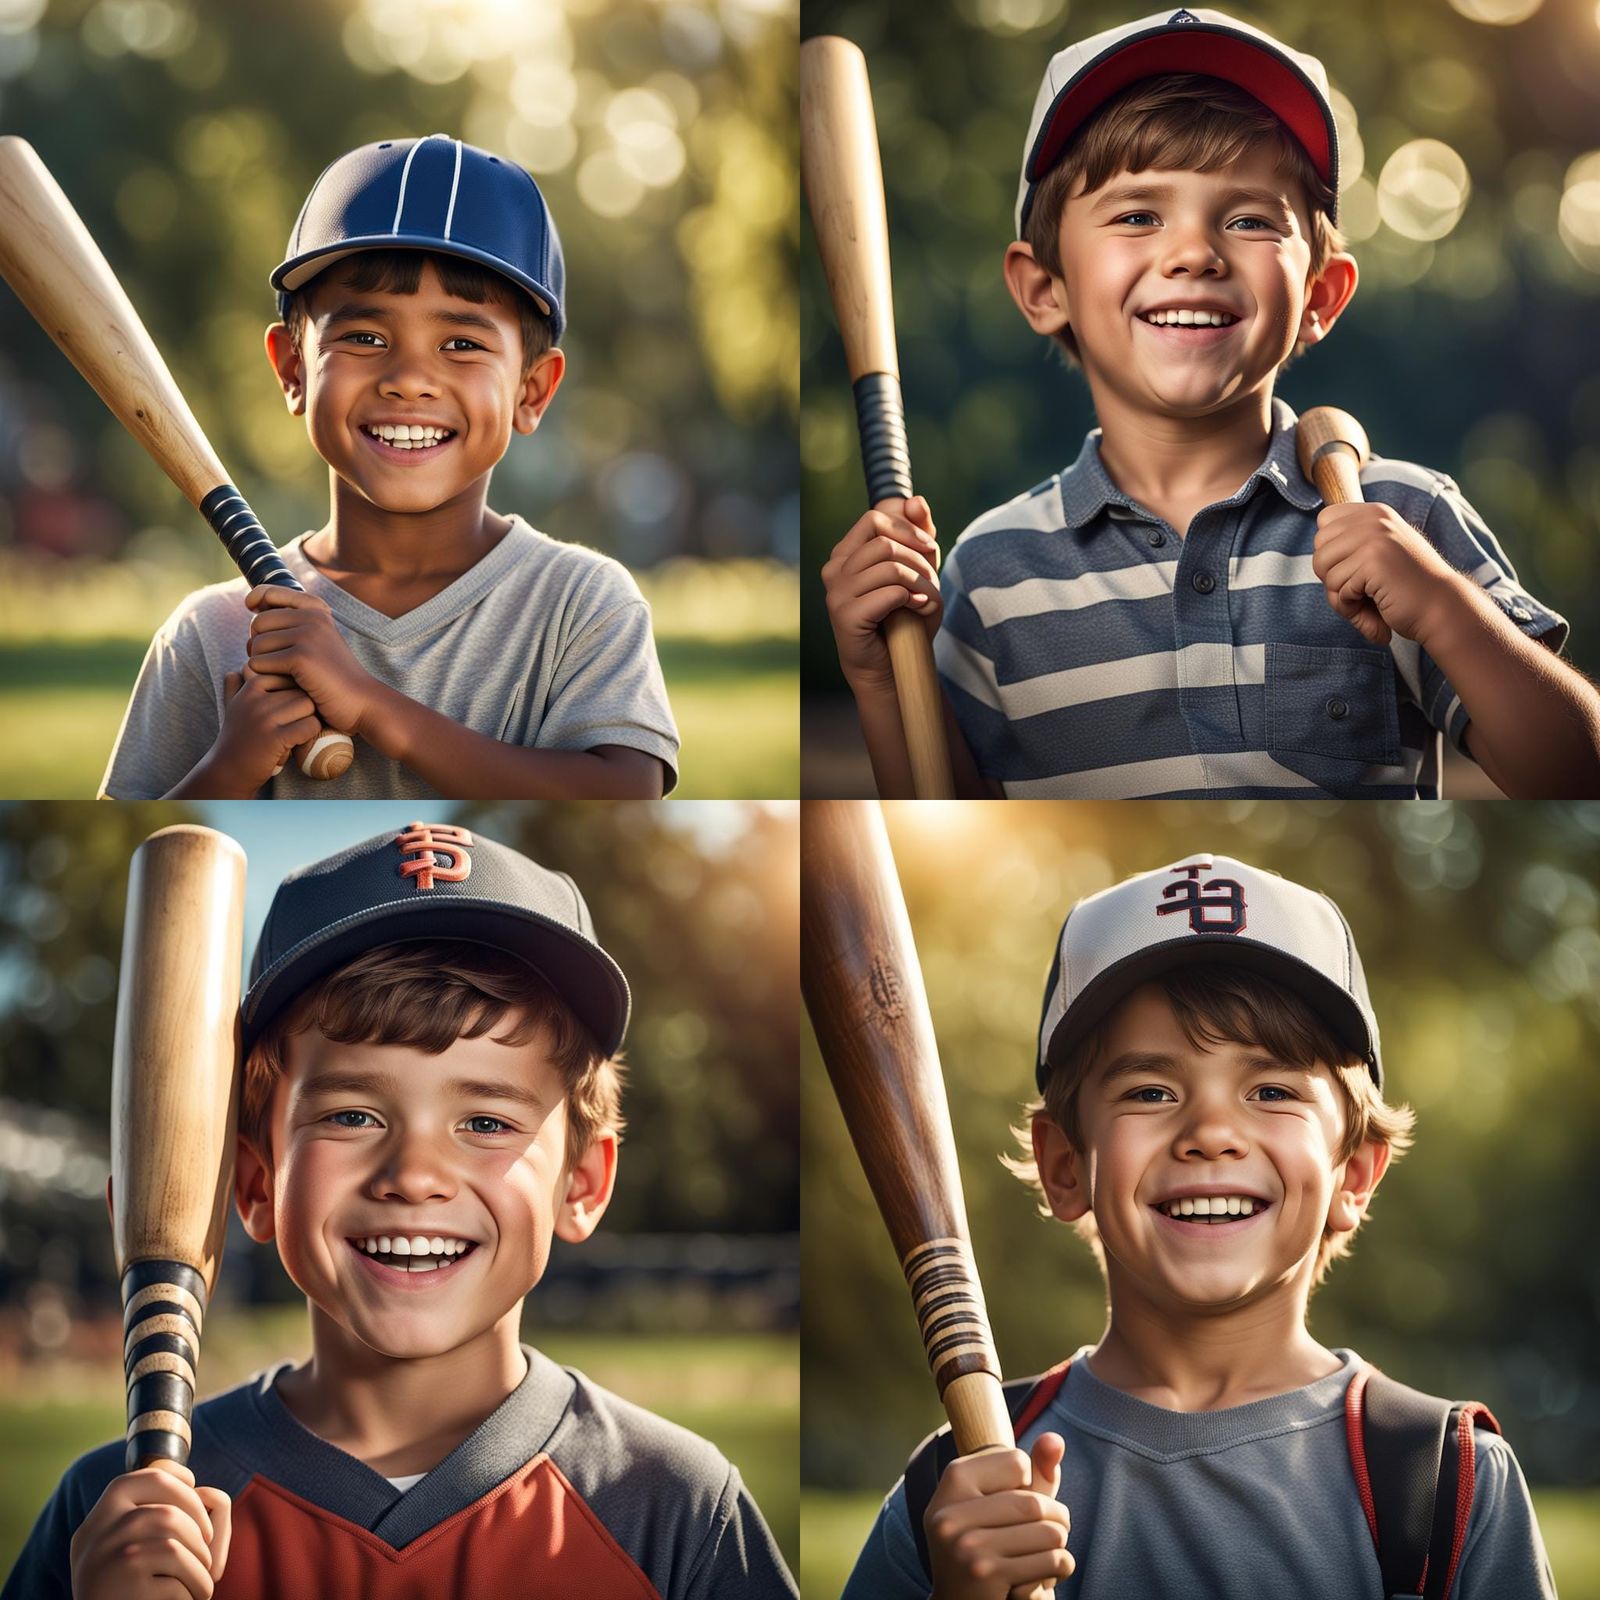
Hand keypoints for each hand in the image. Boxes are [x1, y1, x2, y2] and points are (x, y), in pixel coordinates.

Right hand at [70, 1460, 230, 1598]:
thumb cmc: (123, 1588)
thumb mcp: (123, 1548)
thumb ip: (154, 1518)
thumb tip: (206, 1494)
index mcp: (98, 1521)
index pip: (149, 1478)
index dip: (180, 1483)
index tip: (198, 1491)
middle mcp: (98, 1536)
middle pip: (169, 1515)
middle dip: (198, 1533)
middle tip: (207, 1555)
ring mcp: (109, 1561)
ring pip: (175, 1549)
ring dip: (200, 1567)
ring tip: (203, 1584)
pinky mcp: (125, 1589)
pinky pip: (176, 1584)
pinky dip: (193, 1591)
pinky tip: (190, 1599)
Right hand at [193, 668, 321, 795]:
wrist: (228, 771)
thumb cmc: (237, 737)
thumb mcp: (233, 706)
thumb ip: (237, 684)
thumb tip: (243, 663)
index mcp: (250, 686)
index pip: (291, 676)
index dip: (294, 696)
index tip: (282, 714)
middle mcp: (256, 698)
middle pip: (303, 691)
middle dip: (303, 710)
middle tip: (289, 727)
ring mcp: (265, 717)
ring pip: (309, 706)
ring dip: (307, 722)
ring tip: (291, 735)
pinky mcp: (275, 737)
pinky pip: (311, 725)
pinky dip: (309, 735)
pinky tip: (294, 743)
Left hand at [244, 586, 375, 735]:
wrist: (361, 702)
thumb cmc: (332, 676)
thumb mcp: (315, 641)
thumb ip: (289, 623)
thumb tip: (252, 609)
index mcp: (317, 610)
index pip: (269, 592)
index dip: (255, 600)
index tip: (251, 609)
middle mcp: (313, 617)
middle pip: (258, 623)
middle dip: (259, 645)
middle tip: (275, 664)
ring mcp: (308, 636)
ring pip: (256, 645)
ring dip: (262, 665)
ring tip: (284, 677)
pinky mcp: (301, 657)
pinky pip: (259, 663)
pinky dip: (266, 678)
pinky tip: (285, 686)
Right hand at [821, 497, 942, 692]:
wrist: (890, 668)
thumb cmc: (903, 620)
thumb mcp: (918, 572)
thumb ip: (919, 535)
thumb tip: (915, 500)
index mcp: (845, 554)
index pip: (875, 518)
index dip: (907, 528)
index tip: (930, 548)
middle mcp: (835, 570)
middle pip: (885, 542)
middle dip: (918, 559)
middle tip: (931, 580)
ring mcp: (836, 593)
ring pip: (890, 566)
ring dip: (919, 581)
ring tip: (926, 598)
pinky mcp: (845, 615)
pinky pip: (889, 592)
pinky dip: (913, 599)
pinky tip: (918, 608)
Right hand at [926, 1433, 1071, 1599]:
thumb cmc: (986, 1547)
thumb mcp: (1000, 1506)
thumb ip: (1032, 1473)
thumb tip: (1057, 1439)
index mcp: (951, 1482)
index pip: (1016, 1460)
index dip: (1030, 1482)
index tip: (1022, 1504)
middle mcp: (951, 1512)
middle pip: (1034, 1501)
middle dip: (1058, 1517)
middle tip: (1058, 1531)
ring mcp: (966, 1545)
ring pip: (1049, 1533)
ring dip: (1062, 1544)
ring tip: (1052, 1552)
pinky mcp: (987, 1574)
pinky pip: (1052, 1561)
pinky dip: (1062, 1567)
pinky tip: (1048, 1575)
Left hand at [1312, 502, 1467, 646]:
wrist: (1443, 608)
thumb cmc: (1405, 590)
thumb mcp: (1378, 556)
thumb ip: (1349, 547)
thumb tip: (1316, 552)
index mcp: (1376, 513)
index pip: (1324, 521)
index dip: (1331, 551)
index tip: (1356, 566)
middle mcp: (1375, 518)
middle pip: (1318, 545)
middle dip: (1331, 574)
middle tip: (1360, 588)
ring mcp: (1375, 537)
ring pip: (1322, 567)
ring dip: (1339, 592)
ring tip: (1367, 598)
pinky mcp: (1373, 561)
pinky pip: (1337, 587)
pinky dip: (1351, 605)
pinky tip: (1376, 604)